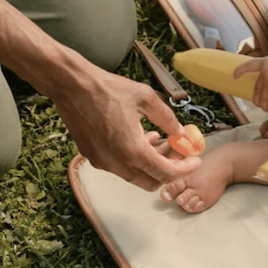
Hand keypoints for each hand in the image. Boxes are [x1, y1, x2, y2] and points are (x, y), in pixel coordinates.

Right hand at [52, 65, 201, 190]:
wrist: (72, 86)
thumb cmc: (108, 89)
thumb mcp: (145, 98)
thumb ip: (167, 118)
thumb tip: (180, 132)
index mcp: (132, 150)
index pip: (166, 173)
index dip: (184, 169)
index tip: (195, 160)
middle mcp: (116, 163)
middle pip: (151, 181)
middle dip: (169, 169)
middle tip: (178, 152)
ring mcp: (102, 162)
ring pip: (135, 175)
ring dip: (151, 163)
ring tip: (159, 140)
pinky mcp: (92, 157)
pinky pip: (119, 166)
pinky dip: (134, 159)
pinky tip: (139, 137)